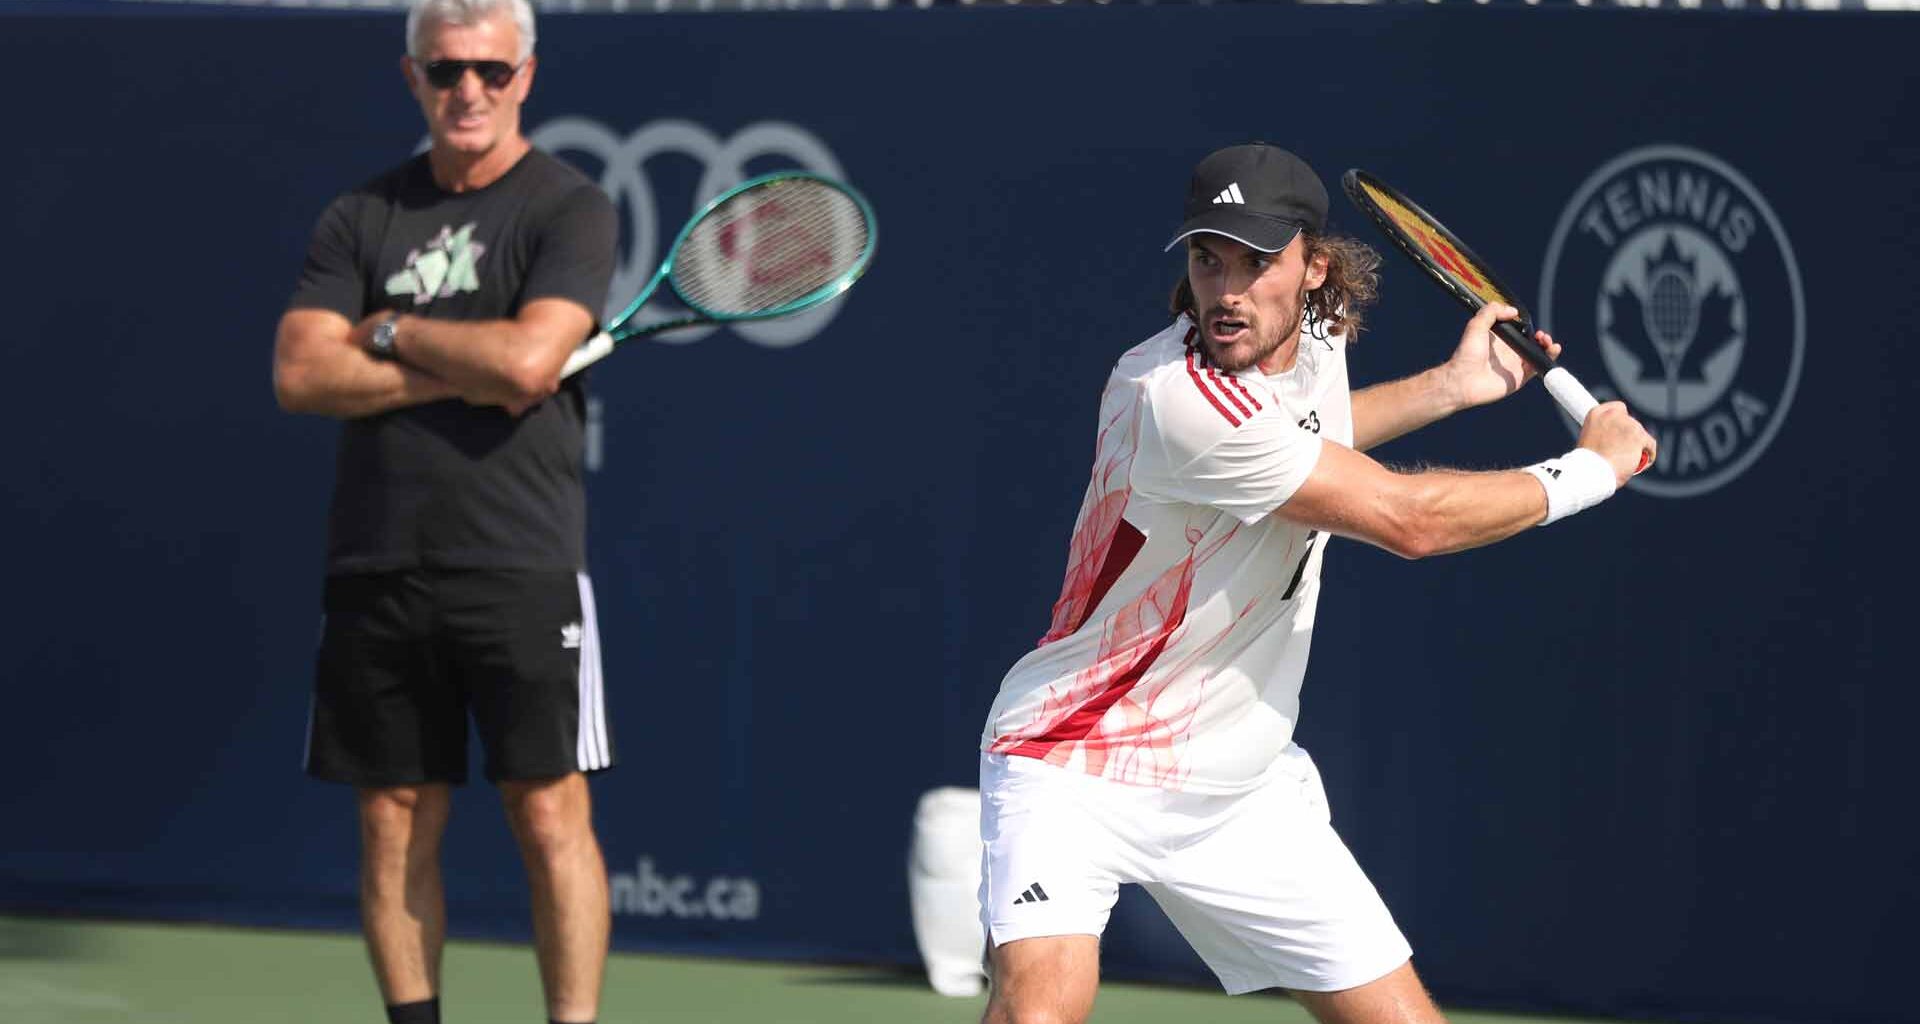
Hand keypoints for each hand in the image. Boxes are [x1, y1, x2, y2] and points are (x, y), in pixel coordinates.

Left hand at [1443, 304, 1561, 409]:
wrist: (1463, 379)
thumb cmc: (1466, 353)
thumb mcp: (1476, 325)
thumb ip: (1492, 312)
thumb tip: (1513, 311)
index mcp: (1499, 340)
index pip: (1520, 331)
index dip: (1529, 327)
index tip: (1531, 325)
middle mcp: (1508, 352)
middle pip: (1532, 343)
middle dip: (1541, 337)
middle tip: (1541, 335)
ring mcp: (1515, 365)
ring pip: (1537, 354)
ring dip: (1547, 346)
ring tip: (1546, 341)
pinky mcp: (1519, 378)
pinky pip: (1538, 368)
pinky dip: (1547, 360)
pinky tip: (1552, 350)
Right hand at [1578, 401, 1657, 484]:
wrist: (1590, 473)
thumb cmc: (1587, 463)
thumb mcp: (1589, 441)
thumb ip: (1604, 433)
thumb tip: (1618, 439)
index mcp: (1596, 414)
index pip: (1619, 408)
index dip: (1622, 422)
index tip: (1620, 432)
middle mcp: (1612, 415)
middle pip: (1632, 423)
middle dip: (1630, 437)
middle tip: (1621, 454)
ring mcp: (1628, 424)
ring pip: (1641, 435)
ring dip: (1638, 448)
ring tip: (1626, 463)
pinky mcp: (1640, 436)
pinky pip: (1650, 445)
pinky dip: (1647, 456)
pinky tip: (1638, 465)